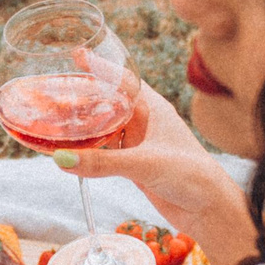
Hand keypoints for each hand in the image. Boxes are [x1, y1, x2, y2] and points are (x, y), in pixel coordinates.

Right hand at [55, 81, 255, 264]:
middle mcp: (145, 122)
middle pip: (108, 102)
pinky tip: (70, 151)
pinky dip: (88, 150)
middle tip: (55, 90)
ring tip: (55, 119)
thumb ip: (103, 162)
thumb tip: (62, 159)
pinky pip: (105, 152)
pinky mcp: (134, 165)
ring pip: (105, 128)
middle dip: (84, 96)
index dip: (100, 67)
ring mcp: (139, 144)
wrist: (209, 210)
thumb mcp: (144, 164)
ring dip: (84, 125)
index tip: (77, 54)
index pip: (122, 79)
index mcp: (154, 108)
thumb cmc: (191, 176)